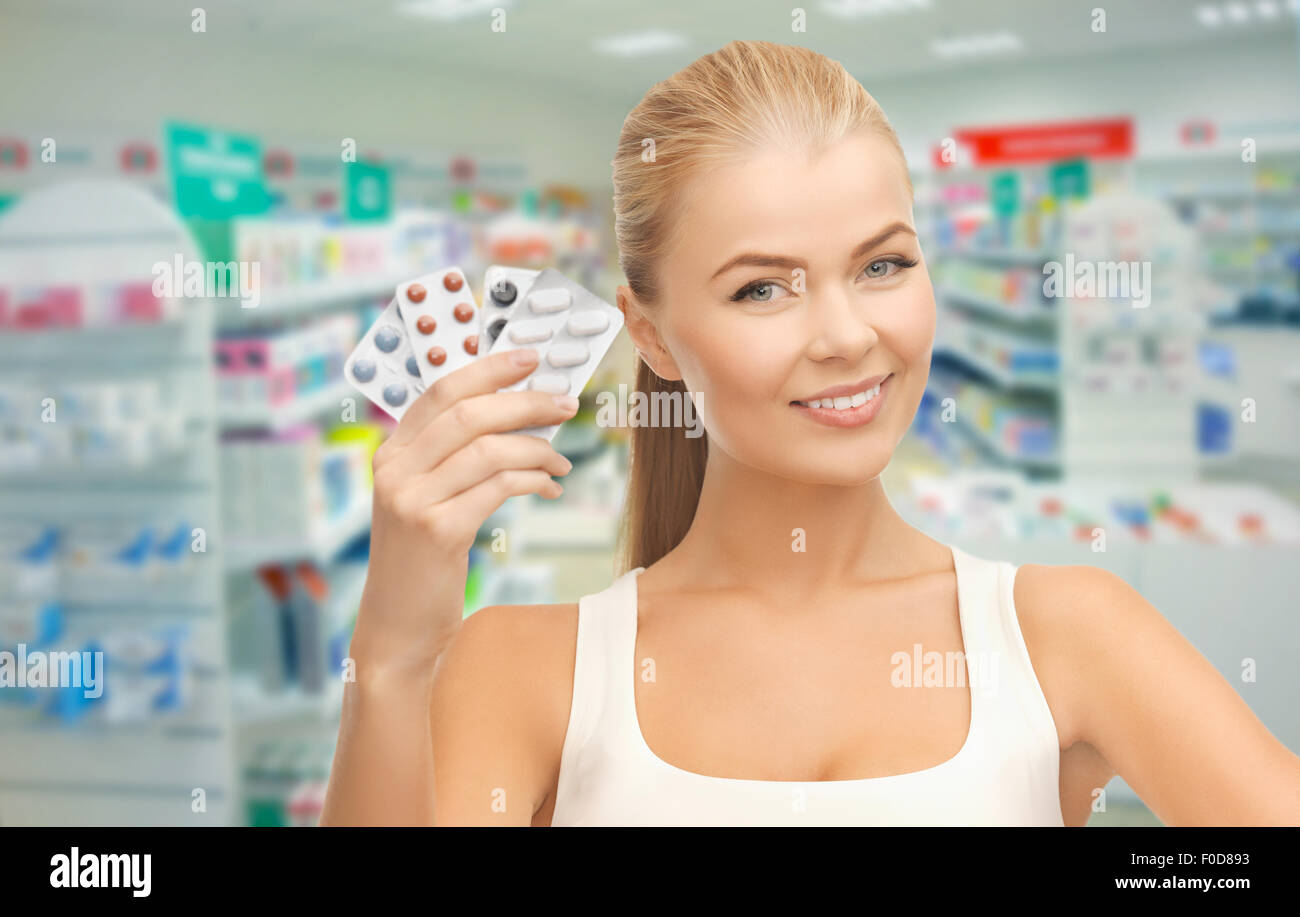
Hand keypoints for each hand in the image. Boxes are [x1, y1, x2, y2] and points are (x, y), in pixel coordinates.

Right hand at [350, 348, 576, 672]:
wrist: (401, 625)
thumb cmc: (424, 559)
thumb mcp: (427, 499)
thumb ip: (454, 457)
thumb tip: (520, 415)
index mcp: (391, 453)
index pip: (441, 391)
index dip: (489, 369)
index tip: (531, 358)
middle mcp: (394, 470)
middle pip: (470, 413)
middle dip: (525, 402)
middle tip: (567, 402)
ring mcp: (411, 500)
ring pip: (489, 449)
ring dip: (537, 448)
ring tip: (563, 460)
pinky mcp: (437, 530)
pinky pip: (498, 487)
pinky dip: (532, 480)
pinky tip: (549, 486)